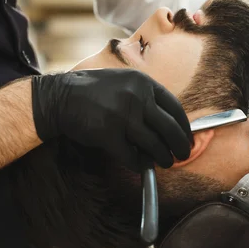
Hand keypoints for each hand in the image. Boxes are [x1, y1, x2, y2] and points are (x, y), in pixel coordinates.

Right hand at [31, 69, 191, 171]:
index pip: (175, 108)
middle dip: (180, 145)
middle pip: (169, 128)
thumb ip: (147, 96)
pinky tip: (140, 165)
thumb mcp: (126, 81)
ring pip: (153, 144)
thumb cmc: (95, 91)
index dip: (184, 126)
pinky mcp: (108, 134)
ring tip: (166, 162)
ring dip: (163, 158)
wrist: (61, 97)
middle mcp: (136, 98)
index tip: (187, 136)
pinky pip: (131, 155)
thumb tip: (170, 121)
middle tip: (183, 154)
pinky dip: (138, 163)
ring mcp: (122, 116)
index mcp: (144, 83)